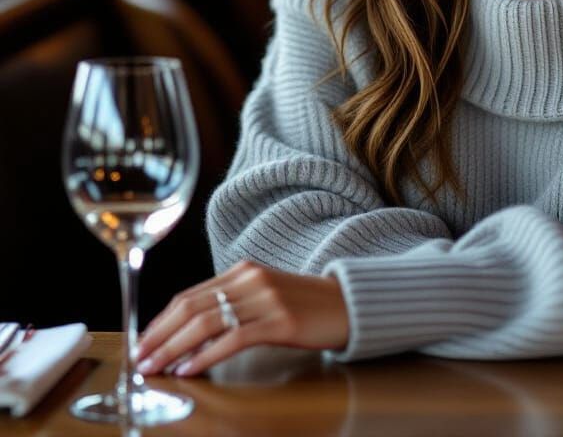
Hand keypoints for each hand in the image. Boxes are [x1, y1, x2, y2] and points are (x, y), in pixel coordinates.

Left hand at [136, 260, 348, 377]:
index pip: (190, 294)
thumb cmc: (304, 305)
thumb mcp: (264, 295)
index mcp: (244, 270)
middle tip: (139, 358)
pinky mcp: (281, 321)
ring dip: (174, 348)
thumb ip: (232, 303)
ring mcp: (267, 298)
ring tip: (156, 367)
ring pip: (207, 322)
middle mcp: (252, 279)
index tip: (141, 342)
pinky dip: (206, 355)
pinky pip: (233, 338)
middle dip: (159, 335)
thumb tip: (188, 332)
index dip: (161, 320)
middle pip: (193, 306)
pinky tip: (190, 369)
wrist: (348, 304)